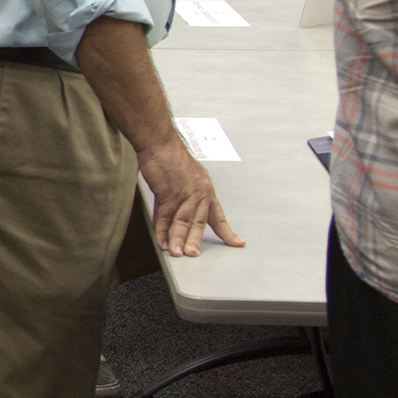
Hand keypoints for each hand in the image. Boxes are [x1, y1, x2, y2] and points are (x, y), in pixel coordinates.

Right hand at [137, 140, 243, 257]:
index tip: (237, 243)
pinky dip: (161, 230)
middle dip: (196, 240)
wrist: (161, 143)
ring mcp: (182, 194)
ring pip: (181, 222)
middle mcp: (197, 193)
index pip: (218, 215)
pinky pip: (164, 217)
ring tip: (177, 253)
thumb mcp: (187, 176)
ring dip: (178, 239)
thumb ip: (187, 194)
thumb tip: (183, 207)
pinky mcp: (166, 194)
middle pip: (198, 221)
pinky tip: (161, 240)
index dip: (227, 231)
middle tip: (194, 254)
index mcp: (205, 189)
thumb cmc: (172, 156)